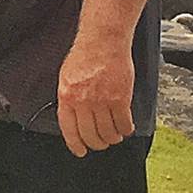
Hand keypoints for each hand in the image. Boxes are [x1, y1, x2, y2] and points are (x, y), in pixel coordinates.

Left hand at [56, 37, 134, 155]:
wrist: (103, 40)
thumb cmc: (86, 55)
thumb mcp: (67, 77)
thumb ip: (70, 98)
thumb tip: (73, 118)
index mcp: (66, 96)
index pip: (69, 129)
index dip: (75, 144)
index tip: (80, 151)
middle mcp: (82, 101)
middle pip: (90, 135)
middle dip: (97, 144)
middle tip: (102, 143)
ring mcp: (101, 101)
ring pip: (108, 133)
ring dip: (113, 138)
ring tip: (115, 135)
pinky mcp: (120, 99)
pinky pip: (124, 124)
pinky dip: (126, 129)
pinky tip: (126, 127)